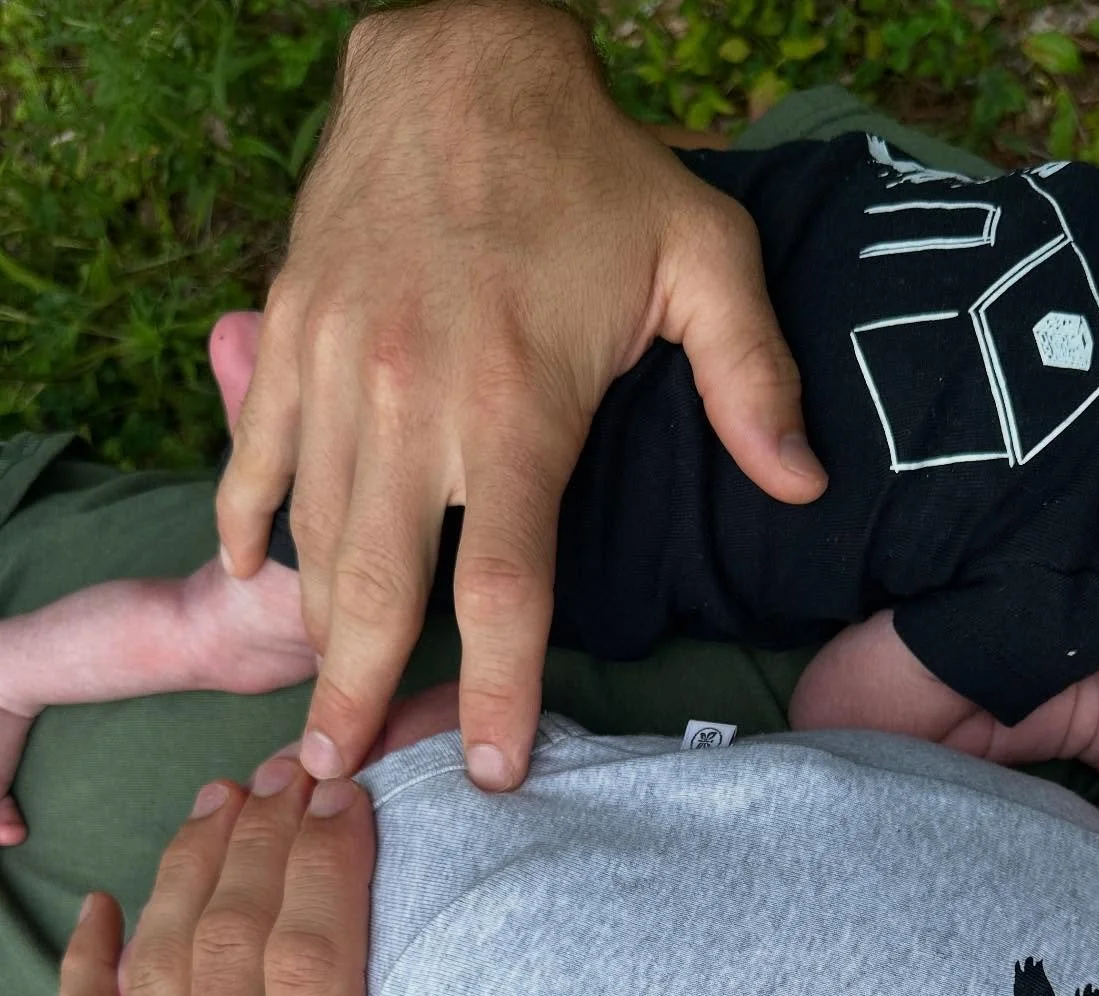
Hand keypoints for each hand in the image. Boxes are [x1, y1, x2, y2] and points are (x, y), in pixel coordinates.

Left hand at [56, 761, 659, 995]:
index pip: (308, 963)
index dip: (327, 868)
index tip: (349, 797)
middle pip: (231, 941)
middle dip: (266, 842)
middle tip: (299, 769)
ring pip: (158, 971)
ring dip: (189, 873)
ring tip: (227, 800)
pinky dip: (90, 966)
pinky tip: (106, 904)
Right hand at [217, 1, 825, 795]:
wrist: (462, 57)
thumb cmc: (594, 169)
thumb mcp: (706, 258)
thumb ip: (754, 382)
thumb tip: (803, 489)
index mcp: (517, 409)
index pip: (504, 590)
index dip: (495, 691)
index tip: (488, 769)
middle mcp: (414, 405)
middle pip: (377, 589)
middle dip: (358, 694)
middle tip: (339, 775)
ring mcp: (338, 369)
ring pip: (311, 534)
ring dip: (304, 633)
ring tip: (302, 713)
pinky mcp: (292, 331)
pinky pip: (256, 453)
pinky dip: (249, 521)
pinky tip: (251, 575)